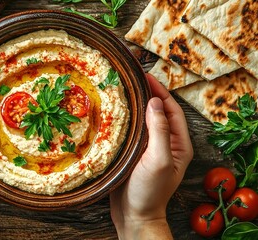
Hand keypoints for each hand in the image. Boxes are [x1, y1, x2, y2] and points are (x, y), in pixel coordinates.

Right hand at [110, 73, 192, 238]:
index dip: (160, 91)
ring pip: (143, 120)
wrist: (134, 215)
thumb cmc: (150, 191)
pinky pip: (131, 131)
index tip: (145, 76)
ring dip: (134, 105)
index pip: (172, 109)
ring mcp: (149, 148)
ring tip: (121, 90)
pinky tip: (113, 112)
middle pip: (158, 112)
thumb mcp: (158, 160)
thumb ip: (159, 131)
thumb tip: (154, 102)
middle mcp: (166, 143)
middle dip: (147, 94)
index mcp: (178, 144)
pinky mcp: (134, 154)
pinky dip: (124, 120)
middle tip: (131, 78)